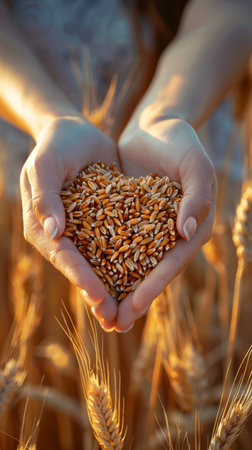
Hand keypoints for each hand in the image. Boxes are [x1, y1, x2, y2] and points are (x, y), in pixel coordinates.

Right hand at [20, 116, 119, 329]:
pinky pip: (114, 248)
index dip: (80, 276)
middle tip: (115, 319)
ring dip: (113, 289)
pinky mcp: (102, 225)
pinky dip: (126, 266)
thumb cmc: (56, 144)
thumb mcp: (46, 164)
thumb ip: (46, 196)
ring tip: (129, 315)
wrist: (75, 131)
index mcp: (42, 225)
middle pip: (80, 268)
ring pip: (98, 265)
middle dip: (98, 294)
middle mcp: (61, 234)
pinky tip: (143, 282)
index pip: (62, 255)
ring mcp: (82, 232)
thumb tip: (53, 233)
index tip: (98, 296)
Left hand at [108, 117, 216, 331]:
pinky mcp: (129, 220)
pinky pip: (116, 244)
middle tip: (116, 324)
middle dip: (135, 299)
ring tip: (102, 316)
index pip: (174, 261)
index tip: (135, 305)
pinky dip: (105, 264)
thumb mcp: (195, 163)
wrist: (154, 125)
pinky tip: (90, 280)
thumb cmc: (179, 141)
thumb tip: (185, 232)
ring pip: (133, 264)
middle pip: (153, 271)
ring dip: (118, 290)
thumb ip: (196, 195)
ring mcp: (149, 228)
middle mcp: (172, 233)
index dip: (156, 284)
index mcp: (192, 225)